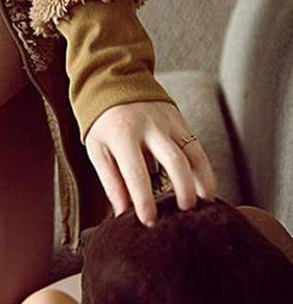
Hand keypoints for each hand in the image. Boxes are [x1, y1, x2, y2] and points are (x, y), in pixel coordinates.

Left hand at [84, 101, 215, 225]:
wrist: (115, 82)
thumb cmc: (104, 124)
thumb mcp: (98, 150)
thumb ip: (111, 181)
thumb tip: (122, 213)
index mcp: (122, 135)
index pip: (136, 173)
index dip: (144, 199)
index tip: (149, 221)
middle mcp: (149, 127)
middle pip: (173, 161)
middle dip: (183, 188)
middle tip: (185, 212)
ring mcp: (168, 122)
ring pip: (193, 152)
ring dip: (202, 179)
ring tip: (204, 204)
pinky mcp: (180, 121)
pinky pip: (196, 146)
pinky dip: (204, 168)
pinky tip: (206, 187)